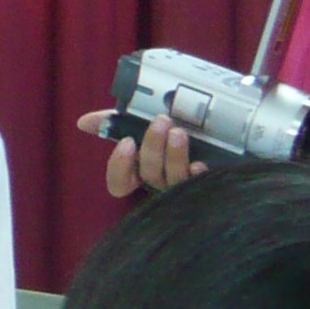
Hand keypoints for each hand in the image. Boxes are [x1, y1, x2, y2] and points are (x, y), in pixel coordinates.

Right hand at [77, 110, 205, 197]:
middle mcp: (162, 182)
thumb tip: (82, 123)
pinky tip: (199, 163)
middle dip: (152, 148)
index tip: (126, 142)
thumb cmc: (178, 127)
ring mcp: (186, 186)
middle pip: (149, 174)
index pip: (120, 184)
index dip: (119, 168)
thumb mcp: (144, 121)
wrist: (227, 130)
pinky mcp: (211, 184)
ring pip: (173, 179)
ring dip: (173, 155)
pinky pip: (200, 185)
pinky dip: (196, 174)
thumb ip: (114, 122)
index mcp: (143, 171)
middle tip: (161, 121)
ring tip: (179, 132)